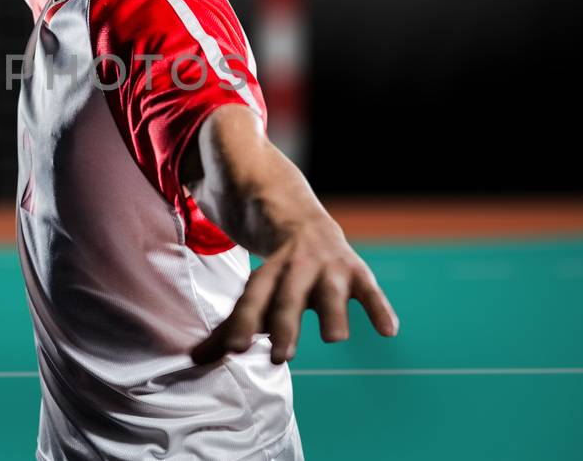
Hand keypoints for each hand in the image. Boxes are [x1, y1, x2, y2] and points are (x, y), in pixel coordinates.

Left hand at [190, 210, 399, 364]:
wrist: (304, 223)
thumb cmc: (276, 275)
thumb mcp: (255, 293)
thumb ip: (231, 327)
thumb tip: (193, 360)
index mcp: (267, 275)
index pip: (252, 300)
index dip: (243, 323)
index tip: (235, 350)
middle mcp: (297, 269)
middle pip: (289, 297)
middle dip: (286, 325)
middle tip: (282, 357)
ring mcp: (329, 269)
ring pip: (331, 291)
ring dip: (333, 312)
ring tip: (334, 339)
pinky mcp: (357, 272)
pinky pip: (371, 291)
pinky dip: (379, 308)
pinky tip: (388, 331)